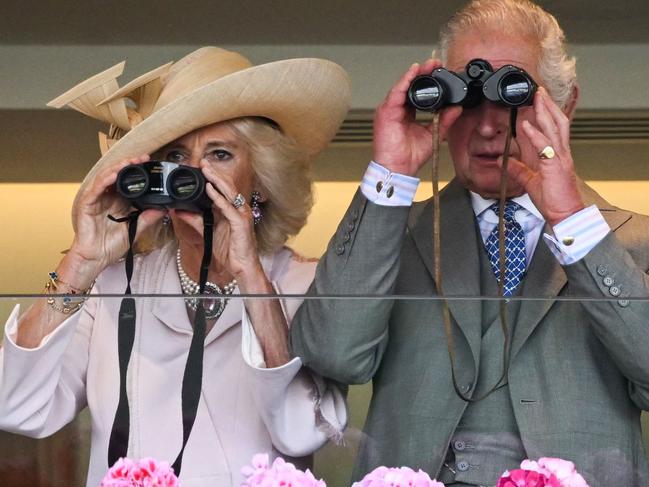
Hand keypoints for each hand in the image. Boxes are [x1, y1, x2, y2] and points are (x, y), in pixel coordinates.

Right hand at [66, 155, 164, 284]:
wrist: (96, 258)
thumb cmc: (111, 245)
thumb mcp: (135, 230)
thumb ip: (147, 218)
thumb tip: (164, 209)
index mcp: (118, 201)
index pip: (127, 181)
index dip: (138, 171)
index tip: (151, 165)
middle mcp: (107, 197)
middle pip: (117, 174)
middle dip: (130, 165)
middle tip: (144, 158)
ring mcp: (96, 199)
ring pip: (106, 177)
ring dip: (118, 168)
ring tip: (130, 162)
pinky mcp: (87, 203)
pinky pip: (96, 188)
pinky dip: (105, 179)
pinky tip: (114, 173)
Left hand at [200, 161, 262, 283]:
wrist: (242, 267)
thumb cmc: (230, 250)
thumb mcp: (208, 232)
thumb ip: (195, 220)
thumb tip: (178, 211)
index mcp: (232, 210)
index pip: (223, 189)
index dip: (212, 177)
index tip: (201, 167)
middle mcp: (239, 209)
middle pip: (227, 186)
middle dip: (214, 173)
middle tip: (202, 161)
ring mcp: (241, 215)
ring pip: (229, 192)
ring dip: (216, 179)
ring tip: (206, 169)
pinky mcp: (240, 223)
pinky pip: (228, 207)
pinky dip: (218, 197)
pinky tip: (210, 189)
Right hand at [373, 59, 462, 175]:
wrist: (398, 169)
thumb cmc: (409, 157)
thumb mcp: (432, 134)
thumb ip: (444, 120)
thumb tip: (457, 108)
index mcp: (407, 114)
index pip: (417, 92)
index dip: (428, 81)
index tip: (441, 72)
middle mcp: (397, 109)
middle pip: (410, 86)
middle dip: (422, 73)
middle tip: (436, 63)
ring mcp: (390, 109)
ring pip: (403, 85)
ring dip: (415, 74)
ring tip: (427, 64)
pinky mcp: (386, 112)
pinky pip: (396, 92)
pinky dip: (405, 80)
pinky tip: (413, 72)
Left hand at [507, 88, 584, 225]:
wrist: (565, 215)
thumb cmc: (553, 201)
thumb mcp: (530, 182)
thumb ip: (518, 170)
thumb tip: (501, 161)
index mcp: (558, 156)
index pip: (554, 128)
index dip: (547, 113)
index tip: (539, 101)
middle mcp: (562, 153)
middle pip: (557, 122)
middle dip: (548, 105)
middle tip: (539, 90)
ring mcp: (561, 158)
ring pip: (554, 129)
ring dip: (544, 112)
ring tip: (537, 98)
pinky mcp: (556, 167)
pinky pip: (545, 147)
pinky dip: (536, 134)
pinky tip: (527, 125)